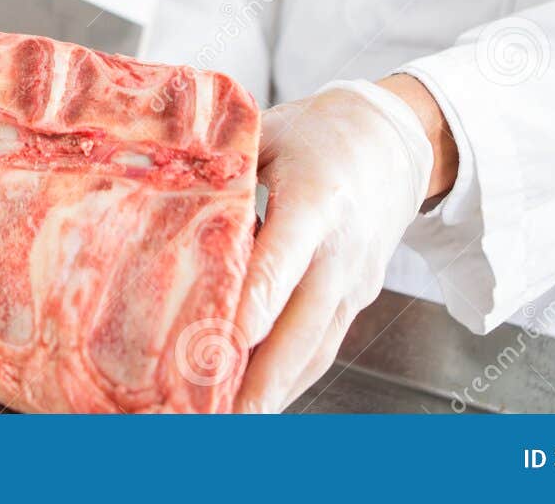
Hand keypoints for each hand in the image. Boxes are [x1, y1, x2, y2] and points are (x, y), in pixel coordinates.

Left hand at [233, 79, 441, 411]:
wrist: (394, 142)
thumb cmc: (321, 134)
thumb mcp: (271, 133)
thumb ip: (221, 166)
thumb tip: (160, 186)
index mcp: (318, 199)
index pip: (285, 259)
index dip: (257, 303)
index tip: (226, 341)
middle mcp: (341, 249)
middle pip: (304, 323)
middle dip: (265, 374)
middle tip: (223, 413)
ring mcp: (354, 280)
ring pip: (316, 346)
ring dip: (276, 389)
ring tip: (231, 421)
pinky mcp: (357, 298)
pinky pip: (324, 345)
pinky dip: (293, 376)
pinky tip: (258, 399)